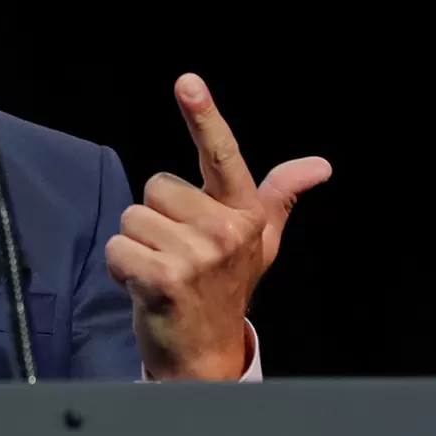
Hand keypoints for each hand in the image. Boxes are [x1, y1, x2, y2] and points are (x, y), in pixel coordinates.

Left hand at [105, 74, 330, 379]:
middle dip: (155, 219)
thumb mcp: (259, 241)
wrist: (206, 354)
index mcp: (244, 214)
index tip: (187, 82)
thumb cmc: (225, 288)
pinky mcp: (163, 279)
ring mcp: (195, 256)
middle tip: (176, 253)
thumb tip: (318, 165)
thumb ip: (279, 196)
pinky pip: (117, 250)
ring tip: (162, 271)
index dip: (203, 116)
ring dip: (136, 246)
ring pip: (131, 219)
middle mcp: (225, 231)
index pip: (223, 155)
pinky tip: (146, 289)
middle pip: (154, 188)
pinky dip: (121, 270)